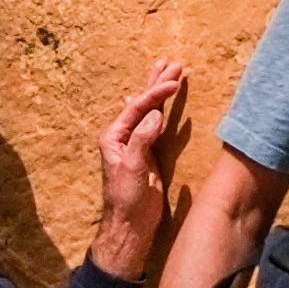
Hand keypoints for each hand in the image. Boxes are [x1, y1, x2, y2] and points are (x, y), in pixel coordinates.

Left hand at [84, 65, 194, 273]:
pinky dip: (158, 110)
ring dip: (159, 92)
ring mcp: (136, 144)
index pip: (137, 107)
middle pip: (142, 103)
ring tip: (168, 71)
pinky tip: (155, 102)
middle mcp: (123, 136)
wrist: (131, 225)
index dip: (155, 92)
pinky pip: (154, 125)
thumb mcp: (133, 167)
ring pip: (149, 111)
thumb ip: (142, 139)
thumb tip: (156, 114)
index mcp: (114, 136)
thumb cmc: (126, 197)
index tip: (175, 81)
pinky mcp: (148, 154)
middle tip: (173, 63)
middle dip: (157, 83)